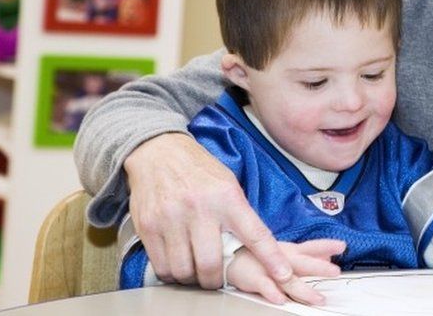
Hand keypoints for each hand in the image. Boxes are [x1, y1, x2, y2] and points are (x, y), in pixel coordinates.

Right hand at [124, 133, 293, 291]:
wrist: (159, 152)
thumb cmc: (199, 171)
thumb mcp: (229, 185)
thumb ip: (240, 216)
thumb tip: (258, 249)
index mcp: (227, 197)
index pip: (255, 234)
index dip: (271, 259)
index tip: (284, 275)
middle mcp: (200, 208)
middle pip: (211, 264)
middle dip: (215, 280)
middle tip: (215, 278)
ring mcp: (171, 217)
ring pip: (184, 269)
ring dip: (192, 278)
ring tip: (194, 270)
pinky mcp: (148, 226)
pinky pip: (161, 265)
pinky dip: (171, 273)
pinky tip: (176, 264)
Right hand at [226, 240, 345, 304]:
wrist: (229, 255)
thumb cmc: (259, 254)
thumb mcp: (286, 252)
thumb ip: (308, 253)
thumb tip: (327, 254)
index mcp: (290, 251)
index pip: (310, 247)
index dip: (326, 246)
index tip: (342, 246)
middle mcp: (281, 259)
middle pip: (303, 263)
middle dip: (319, 267)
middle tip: (335, 271)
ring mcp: (268, 269)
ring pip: (288, 280)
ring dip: (303, 289)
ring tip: (317, 298)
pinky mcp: (254, 279)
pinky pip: (264, 287)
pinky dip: (272, 293)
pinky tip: (281, 300)